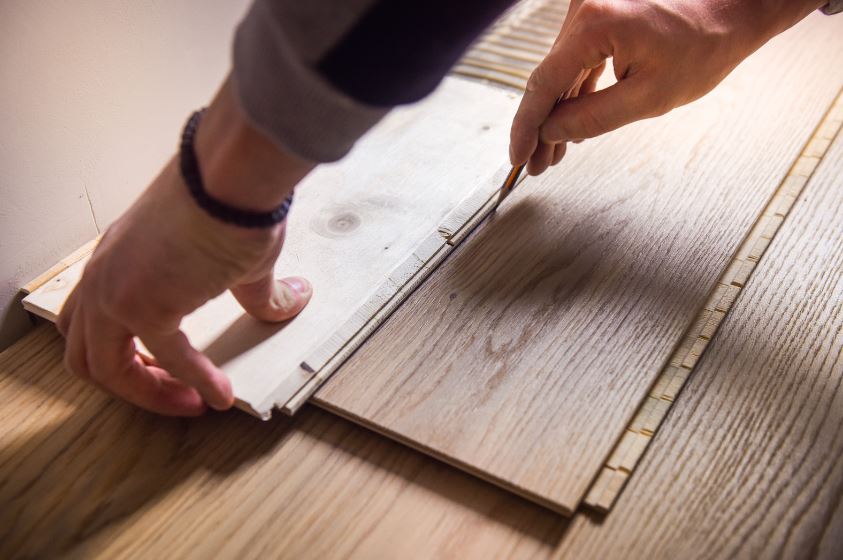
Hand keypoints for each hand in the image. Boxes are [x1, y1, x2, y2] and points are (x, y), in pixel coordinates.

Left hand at [57, 77, 314, 415]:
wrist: (232, 179)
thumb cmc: (230, 203)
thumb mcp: (239, 260)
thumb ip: (258, 291)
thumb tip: (293, 299)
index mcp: (116, 261)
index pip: (93, 323)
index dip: (126, 356)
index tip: (167, 373)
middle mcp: (104, 277)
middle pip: (87, 355)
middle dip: (131, 385)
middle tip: (174, 396)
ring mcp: (116, 291)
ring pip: (102, 367)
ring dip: (148, 394)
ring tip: (190, 403)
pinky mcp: (145, 305)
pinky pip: (167, 358)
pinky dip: (194, 382)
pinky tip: (220, 394)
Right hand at [510, 0, 825, 174]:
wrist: (734, 8)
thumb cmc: (704, 45)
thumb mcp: (649, 97)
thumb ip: (593, 118)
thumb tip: (552, 131)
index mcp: (593, 26)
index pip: (543, 85)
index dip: (527, 127)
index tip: (518, 157)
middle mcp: (583, 11)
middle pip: (547, 80)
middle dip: (541, 127)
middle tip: (534, 166)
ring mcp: (590, 11)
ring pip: (560, 73)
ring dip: (556, 113)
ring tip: (552, 154)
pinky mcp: (600, 16)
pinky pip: (576, 61)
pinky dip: (573, 93)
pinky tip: (570, 123)